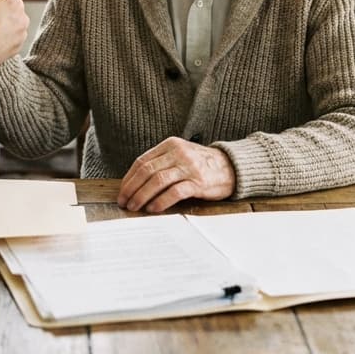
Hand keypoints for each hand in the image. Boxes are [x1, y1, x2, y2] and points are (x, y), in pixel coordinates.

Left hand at [117, 137, 235, 212]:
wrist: (231, 166)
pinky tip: (153, 208)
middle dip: (132, 189)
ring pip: (157, 181)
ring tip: (135, 207)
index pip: (142, 161)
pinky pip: (175, 192)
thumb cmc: (201, 163)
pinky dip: (161, 201)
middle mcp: (178, 153)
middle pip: (147, 171)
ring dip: (142, 196)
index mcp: (170, 145)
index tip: (122, 192)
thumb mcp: (180, 154)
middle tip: (125, 202)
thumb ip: (161, 162)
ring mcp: (188, 167)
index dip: (129, 178)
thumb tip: (135, 183)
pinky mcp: (198, 182)